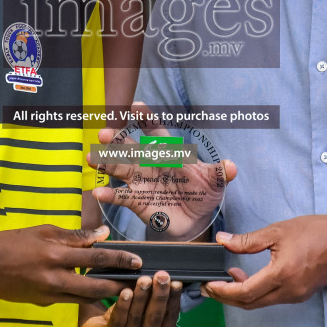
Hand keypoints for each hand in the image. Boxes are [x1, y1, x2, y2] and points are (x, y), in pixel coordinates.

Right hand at [0, 224, 139, 304]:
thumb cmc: (12, 242)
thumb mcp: (43, 231)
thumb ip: (74, 236)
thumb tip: (102, 234)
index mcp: (55, 255)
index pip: (96, 258)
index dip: (119, 260)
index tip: (138, 261)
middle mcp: (54, 278)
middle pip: (96, 286)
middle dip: (119, 286)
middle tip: (138, 283)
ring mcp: (48, 294)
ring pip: (85, 298)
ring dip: (105, 294)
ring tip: (123, 288)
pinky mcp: (43, 303)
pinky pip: (70, 301)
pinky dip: (84, 297)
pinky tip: (96, 292)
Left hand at [78, 271, 182, 326]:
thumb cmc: (127, 323)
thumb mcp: (145, 316)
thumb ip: (156, 304)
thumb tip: (168, 280)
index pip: (170, 318)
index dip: (173, 299)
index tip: (176, 282)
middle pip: (155, 318)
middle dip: (159, 295)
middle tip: (162, 276)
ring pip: (136, 317)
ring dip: (141, 296)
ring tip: (144, 279)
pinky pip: (118, 321)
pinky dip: (123, 305)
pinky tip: (126, 292)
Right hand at [92, 102, 236, 240]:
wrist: (196, 220)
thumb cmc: (203, 193)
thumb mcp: (214, 182)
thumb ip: (221, 173)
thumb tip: (232, 167)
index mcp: (169, 153)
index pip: (156, 132)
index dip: (147, 119)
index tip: (136, 106)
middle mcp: (150, 164)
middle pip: (131, 148)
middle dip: (117, 140)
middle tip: (104, 133)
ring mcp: (141, 182)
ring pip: (120, 168)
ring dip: (107, 162)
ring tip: (93, 157)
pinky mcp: (137, 201)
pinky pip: (122, 196)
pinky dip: (110, 194)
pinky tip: (99, 192)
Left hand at [202, 212, 326, 309]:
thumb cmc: (315, 232)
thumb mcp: (277, 232)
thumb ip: (247, 240)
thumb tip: (223, 241)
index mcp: (282, 274)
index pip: (245, 292)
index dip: (223, 291)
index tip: (208, 285)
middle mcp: (289, 291)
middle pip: (249, 303)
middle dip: (226, 297)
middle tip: (209, 287)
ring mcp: (296, 295)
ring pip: (260, 303)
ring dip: (241, 295)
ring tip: (228, 278)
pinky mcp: (301, 295)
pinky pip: (272, 299)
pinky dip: (256, 293)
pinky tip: (249, 278)